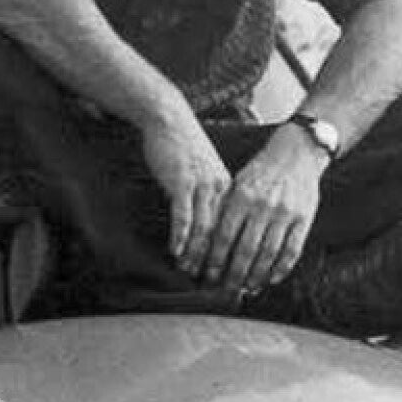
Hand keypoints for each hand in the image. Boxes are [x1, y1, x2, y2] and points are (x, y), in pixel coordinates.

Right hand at [138, 105, 233, 276]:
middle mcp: (218, 188)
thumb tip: (207, 222)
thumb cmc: (183, 146)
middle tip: (212, 282)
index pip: (232, 227)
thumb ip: (208, 194)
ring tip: (190, 271)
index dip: (229, 252)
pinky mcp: (181, 181)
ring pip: (203, 227)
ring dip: (196, 252)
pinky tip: (176, 251)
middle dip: (216, 259)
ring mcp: (201, 185)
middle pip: (221, 231)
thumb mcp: (204, 172)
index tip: (226, 271)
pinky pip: (183, 214)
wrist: (169, 119)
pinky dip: (181, 235)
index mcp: (227, 187)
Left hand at [201, 125, 325, 295]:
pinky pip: (292, 250)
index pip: (224, 236)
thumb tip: (208, 243)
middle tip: (226, 290)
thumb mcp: (238, 184)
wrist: (297, 153)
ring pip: (269, 254)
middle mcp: (263, 206)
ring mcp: (285, 213)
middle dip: (234, 275)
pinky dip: (281, 268)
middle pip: (246, 250)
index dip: (215, 260)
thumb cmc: (262, 171)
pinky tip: (272, 279)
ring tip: (248, 288)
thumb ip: (226, 210)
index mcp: (242, 196)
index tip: (208, 276)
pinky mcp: (304, 218)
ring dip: (257, 276)